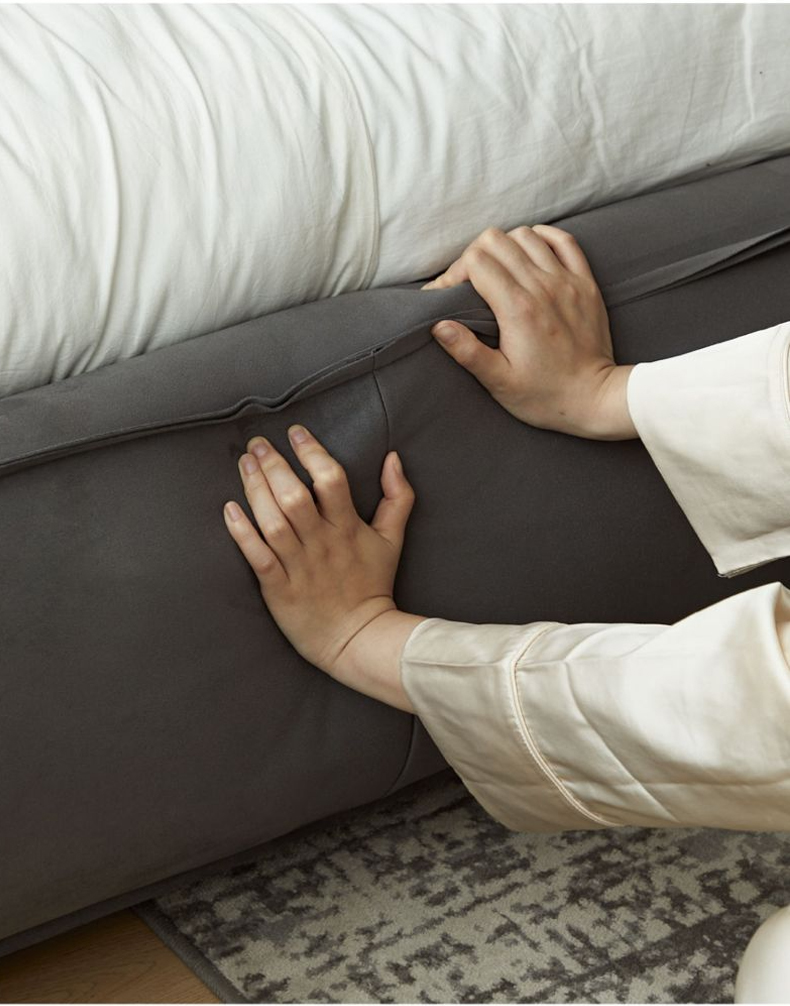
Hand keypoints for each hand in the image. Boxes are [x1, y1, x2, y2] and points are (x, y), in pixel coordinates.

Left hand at [222, 426, 424, 710]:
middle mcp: (322, 544)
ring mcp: (299, 566)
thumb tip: (394, 458)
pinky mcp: (278, 589)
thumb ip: (397, 497)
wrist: (357, 639)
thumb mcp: (392, 539)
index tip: (295, 432)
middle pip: (295, 497)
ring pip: (273, 522)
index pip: (330, 480)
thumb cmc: (372, 585)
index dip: (311, 452)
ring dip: (255, 491)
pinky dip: (242, 533)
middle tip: (258, 444)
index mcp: (348, 528)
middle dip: (274, 465)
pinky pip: (257, 557)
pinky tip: (229, 510)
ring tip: (244, 465)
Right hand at [421, 225, 636, 439]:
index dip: (454, 273)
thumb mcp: (499, 382)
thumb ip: (467, 351)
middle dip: (474, 256)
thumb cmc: (545, 396)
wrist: (595, 399)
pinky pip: (564, 241)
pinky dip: (543, 237)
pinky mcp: (585, 284)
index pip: (476, 262)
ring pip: (526, 235)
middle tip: (469, 283)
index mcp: (517, 309)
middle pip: (496, 241)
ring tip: (497, 271)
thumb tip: (439, 325)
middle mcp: (542, 287)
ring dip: (505, 247)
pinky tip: (530, 250)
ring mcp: (567, 281)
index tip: (448, 294)